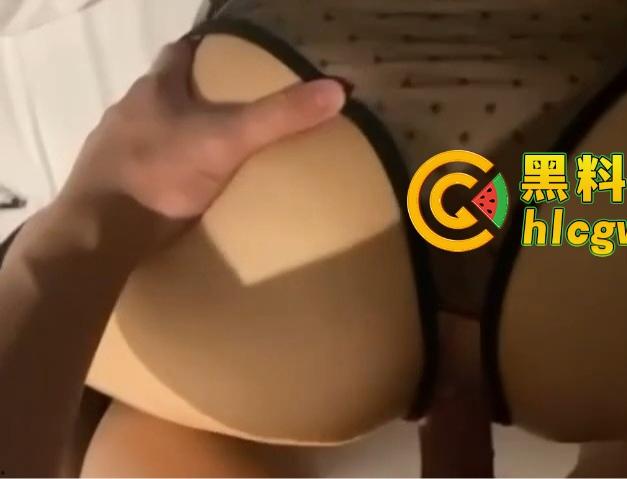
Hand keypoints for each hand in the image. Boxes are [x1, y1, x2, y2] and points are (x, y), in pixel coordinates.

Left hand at [54, 38, 344, 251]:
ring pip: (154, 132)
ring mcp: (115, 150)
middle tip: (235, 113)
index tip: (233, 60)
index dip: (206, 52)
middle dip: (197, 99)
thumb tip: (338, 89)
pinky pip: (145, 170)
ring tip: (216, 154)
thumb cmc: (162, 172)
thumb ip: (280, 116)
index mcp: (154, 89)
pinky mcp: (113, 186)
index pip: (180, 53)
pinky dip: (166, 174)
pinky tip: (185, 190)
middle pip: (167, 93)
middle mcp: (129, 111)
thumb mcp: (228, 139)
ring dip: (179, 138)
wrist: (101, 231)